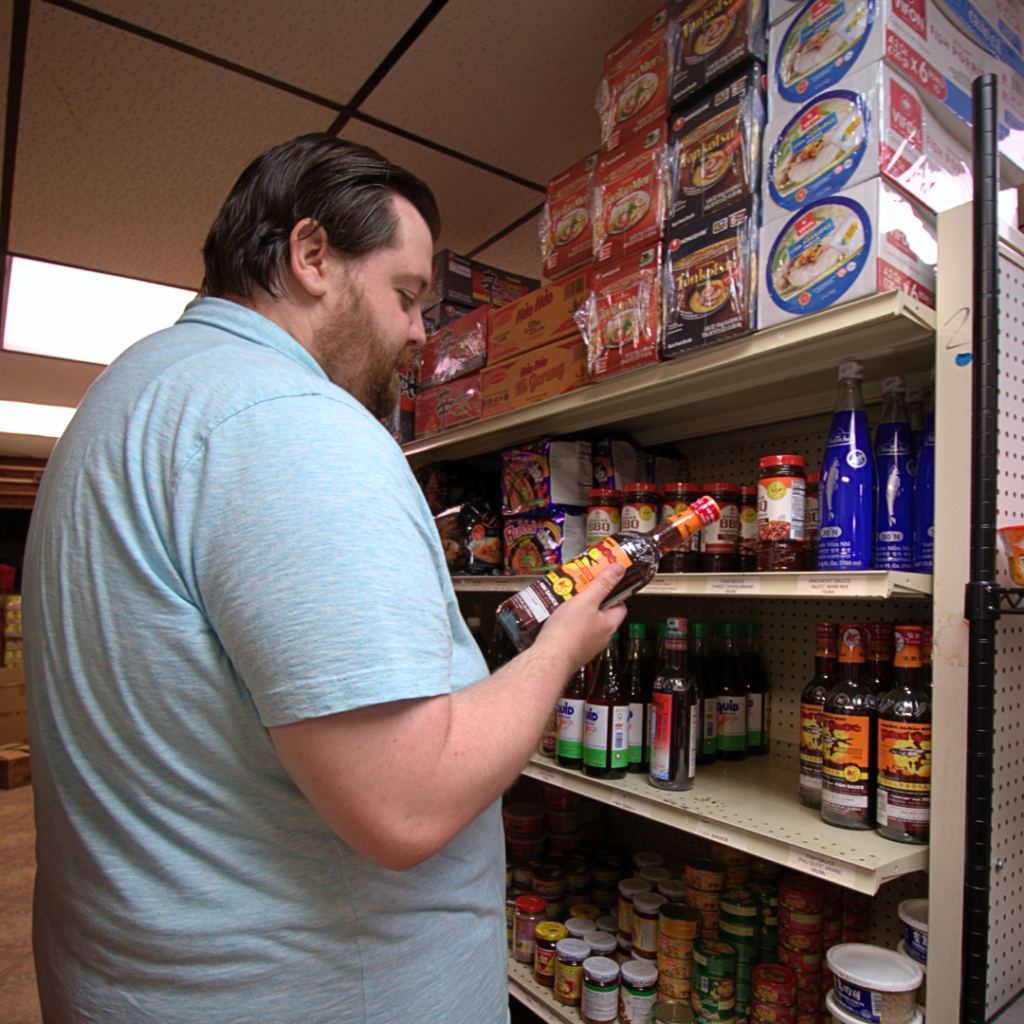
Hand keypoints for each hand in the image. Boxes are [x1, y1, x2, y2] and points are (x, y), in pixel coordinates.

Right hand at [531, 561, 627, 675]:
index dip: (613, 594)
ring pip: (587, 624)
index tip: (603, 584)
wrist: (549, 659)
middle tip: (580, 590)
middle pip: (602, 614)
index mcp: (609, 625)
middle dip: (591, 601)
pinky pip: (575, 633)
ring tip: (565, 601)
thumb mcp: (587, 601)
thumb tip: (620, 569)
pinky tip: (557, 619)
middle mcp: (601, 638)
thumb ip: (603, 584)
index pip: (620, 606)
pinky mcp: (573, 651)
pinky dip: (568, 625)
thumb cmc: (568, 631)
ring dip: (578, 613)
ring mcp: (587, 646)